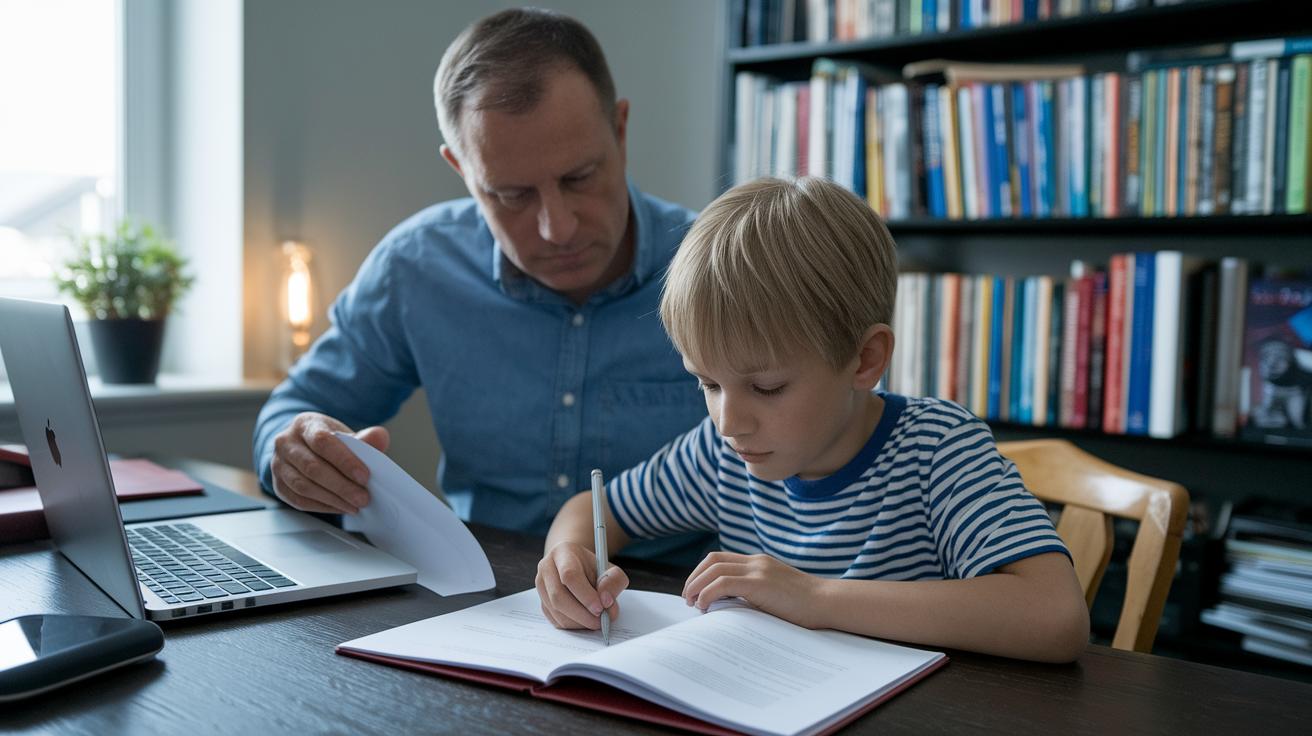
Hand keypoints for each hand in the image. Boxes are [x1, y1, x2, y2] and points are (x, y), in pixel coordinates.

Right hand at [270, 412, 388, 513]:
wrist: (302, 446)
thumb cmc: (327, 441)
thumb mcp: (344, 434)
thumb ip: (364, 438)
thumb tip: (380, 437)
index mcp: (304, 425)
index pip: (322, 442)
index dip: (344, 460)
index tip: (364, 476)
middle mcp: (285, 443)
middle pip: (312, 467)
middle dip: (341, 486)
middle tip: (363, 497)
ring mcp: (278, 465)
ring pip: (303, 486)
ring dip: (332, 499)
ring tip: (354, 505)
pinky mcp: (278, 485)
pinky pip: (299, 500)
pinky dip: (322, 506)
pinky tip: (340, 507)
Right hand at [536, 541, 628, 629]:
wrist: (577, 568)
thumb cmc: (593, 568)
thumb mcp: (609, 569)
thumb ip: (614, 581)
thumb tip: (606, 601)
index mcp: (563, 553)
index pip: (570, 575)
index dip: (585, 595)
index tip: (600, 608)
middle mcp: (546, 567)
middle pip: (558, 596)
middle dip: (582, 614)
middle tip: (600, 621)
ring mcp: (541, 586)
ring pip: (555, 611)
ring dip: (578, 622)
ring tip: (595, 621)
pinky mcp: (542, 602)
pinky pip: (554, 620)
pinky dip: (572, 625)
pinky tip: (585, 621)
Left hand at [683, 551, 826, 628]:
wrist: (827, 603)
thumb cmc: (803, 606)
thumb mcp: (773, 595)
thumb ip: (752, 594)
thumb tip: (724, 606)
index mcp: (758, 563)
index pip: (720, 559)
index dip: (701, 573)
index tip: (694, 592)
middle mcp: (755, 561)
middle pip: (711, 561)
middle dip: (694, 579)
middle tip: (687, 598)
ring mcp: (758, 570)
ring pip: (714, 569)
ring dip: (696, 586)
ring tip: (692, 604)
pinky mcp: (759, 582)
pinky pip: (723, 583)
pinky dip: (707, 593)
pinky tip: (704, 606)